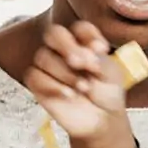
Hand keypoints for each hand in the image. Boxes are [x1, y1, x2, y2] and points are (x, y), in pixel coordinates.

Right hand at [24, 21, 135, 147]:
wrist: (101, 119)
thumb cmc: (107, 92)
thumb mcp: (112, 75)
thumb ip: (101, 60)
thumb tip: (89, 52)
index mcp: (83, 41)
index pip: (81, 29)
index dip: (89, 36)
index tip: (102, 49)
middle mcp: (62, 48)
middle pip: (54, 33)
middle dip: (67, 46)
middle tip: (81, 63)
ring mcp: (48, 64)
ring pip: (44, 57)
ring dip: (65, 73)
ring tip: (84, 87)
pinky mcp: (37, 82)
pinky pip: (34, 77)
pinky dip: (52, 86)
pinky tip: (69, 95)